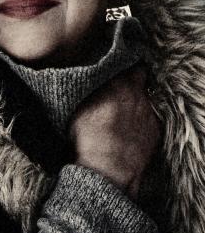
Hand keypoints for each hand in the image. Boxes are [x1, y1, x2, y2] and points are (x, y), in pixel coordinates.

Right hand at [69, 64, 159, 199]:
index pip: (126, 63)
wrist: (107, 169)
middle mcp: (136, 95)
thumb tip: (86, 78)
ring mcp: (148, 113)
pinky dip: (139, 120)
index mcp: (116, 84)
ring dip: (134, 101)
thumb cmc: (87, 138)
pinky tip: (127, 129)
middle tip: (118, 85)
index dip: (119, 64)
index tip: (113, 66)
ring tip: (119, 111)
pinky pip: (148, 118)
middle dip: (130, 78)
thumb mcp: (77, 107)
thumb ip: (87, 88)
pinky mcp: (155, 130)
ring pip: (143, 98)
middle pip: (139, 76)